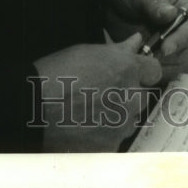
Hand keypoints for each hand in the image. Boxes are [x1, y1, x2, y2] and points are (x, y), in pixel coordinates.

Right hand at [33, 33, 160, 151]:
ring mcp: (121, 124)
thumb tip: (136, 41)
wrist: (33, 107)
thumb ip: (119, 50)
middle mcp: (131, 97)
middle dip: (129, 94)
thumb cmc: (58, 74)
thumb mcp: (89, 51)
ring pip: (130, 119)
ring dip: (119, 115)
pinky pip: (116, 139)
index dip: (143, 72)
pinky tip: (86, 126)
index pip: (154, 71)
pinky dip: (105, 135)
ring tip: (91, 111)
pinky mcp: (110, 145)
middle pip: (142, 96)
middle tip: (104, 93)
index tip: (131, 73)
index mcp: (128, 69)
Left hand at [106, 0, 187, 57]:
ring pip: (171, 59)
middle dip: (169, 54)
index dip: (182, 38)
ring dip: (158, 63)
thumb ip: (154, 1)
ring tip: (139, 58)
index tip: (166, 48)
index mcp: (183, 5)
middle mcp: (178, 25)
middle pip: (184, 47)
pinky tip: (134, 61)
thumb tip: (171, 14)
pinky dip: (147, 67)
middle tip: (150, 57)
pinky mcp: (152, 51)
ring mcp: (165, 39)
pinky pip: (155, 64)